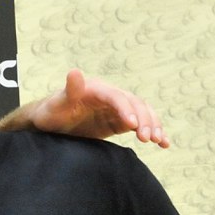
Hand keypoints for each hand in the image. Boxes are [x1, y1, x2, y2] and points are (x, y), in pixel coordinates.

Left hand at [31, 70, 169, 146]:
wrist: (51, 124)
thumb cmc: (51, 114)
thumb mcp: (56, 105)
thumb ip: (69, 91)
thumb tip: (75, 72)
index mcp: (96, 89)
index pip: (116, 97)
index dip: (125, 109)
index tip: (132, 125)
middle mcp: (110, 96)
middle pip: (134, 103)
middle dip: (144, 119)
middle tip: (147, 138)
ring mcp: (117, 108)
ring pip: (142, 112)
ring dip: (153, 124)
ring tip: (157, 141)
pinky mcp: (119, 121)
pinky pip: (140, 124)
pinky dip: (153, 131)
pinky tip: (164, 143)